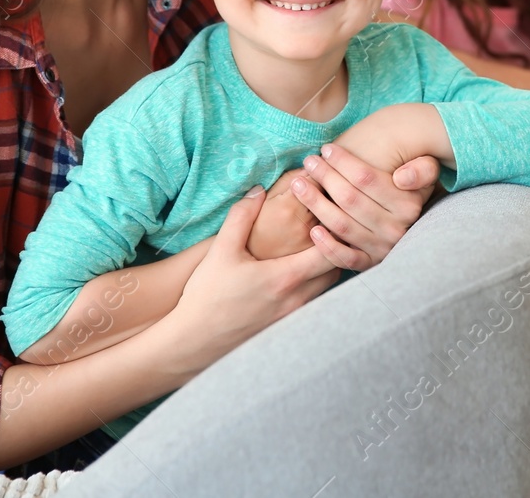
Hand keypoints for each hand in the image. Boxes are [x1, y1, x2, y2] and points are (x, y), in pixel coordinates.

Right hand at [157, 186, 339, 368]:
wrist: (193, 340)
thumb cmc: (207, 295)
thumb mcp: (221, 250)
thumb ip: (241, 216)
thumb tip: (258, 190)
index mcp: (285, 278)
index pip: (330, 252)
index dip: (335, 231)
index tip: (328, 214)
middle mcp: (297, 299)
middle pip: (336, 270)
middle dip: (336, 247)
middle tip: (326, 225)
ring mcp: (293, 316)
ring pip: (326, 287)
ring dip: (325, 267)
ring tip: (313, 247)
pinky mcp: (285, 326)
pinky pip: (313, 301)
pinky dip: (314, 284)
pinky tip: (296, 273)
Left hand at [290, 144, 440, 270]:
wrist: (420, 226)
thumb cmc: (412, 188)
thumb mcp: (427, 172)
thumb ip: (422, 169)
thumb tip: (402, 178)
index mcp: (408, 205)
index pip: (367, 179)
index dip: (344, 162)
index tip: (326, 149)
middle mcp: (396, 229)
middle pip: (350, 200)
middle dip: (325, 177)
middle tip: (308, 162)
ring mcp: (382, 248)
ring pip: (342, 226)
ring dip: (316, 204)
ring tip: (299, 184)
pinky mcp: (371, 263)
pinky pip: (346, 259)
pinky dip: (328, 246)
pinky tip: (312, 229)